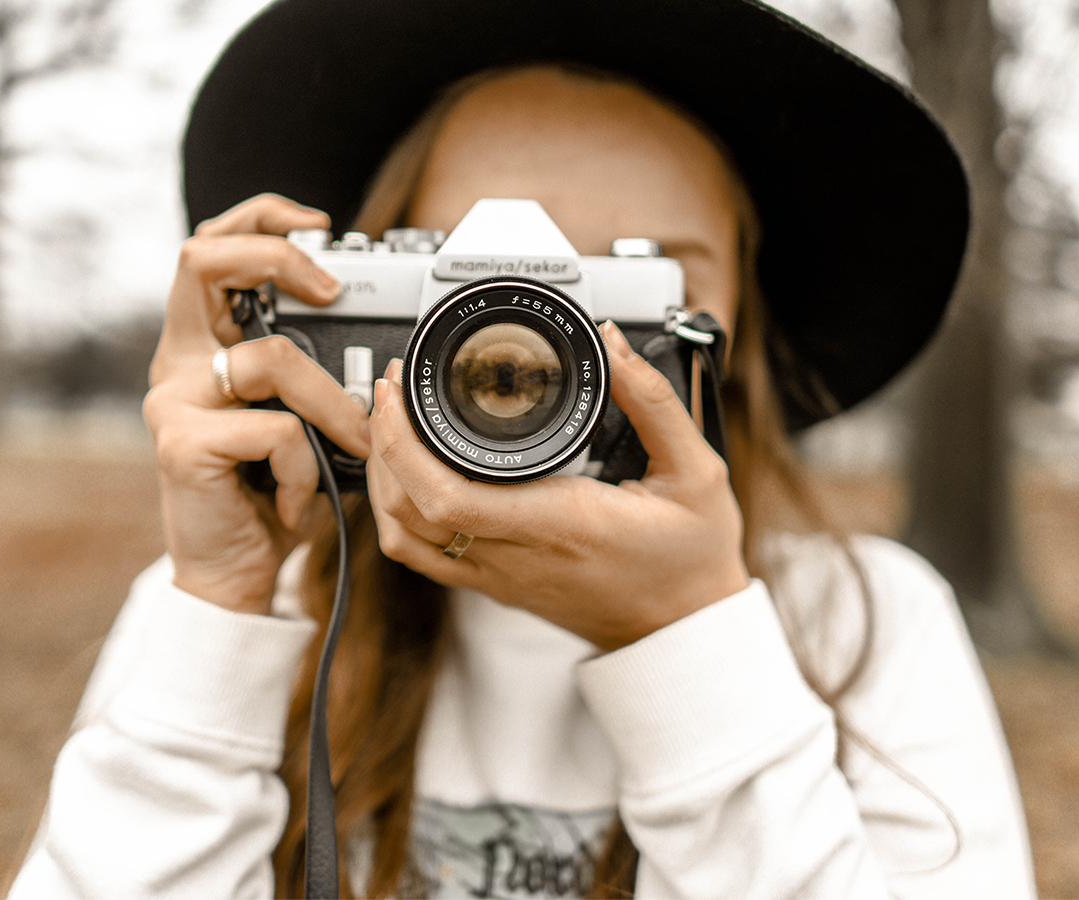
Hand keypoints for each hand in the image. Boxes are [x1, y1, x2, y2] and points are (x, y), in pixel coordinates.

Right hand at [143, 194, 370, 613]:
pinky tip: (300, 502)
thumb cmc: (271, 492)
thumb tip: (378, 347)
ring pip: (270, 359)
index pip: (210, 249)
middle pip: (202, 260)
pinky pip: (277, 430)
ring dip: (333, 406)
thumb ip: (308, 375)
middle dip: (276, 256)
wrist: (234, 572)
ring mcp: (173, 401)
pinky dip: (309, 468)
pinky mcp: (181, 445)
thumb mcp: (296, 421)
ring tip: (350, 448)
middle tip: (332, 289)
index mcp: (201, 346)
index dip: (260, 219)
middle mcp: (177, 362)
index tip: (319, 227)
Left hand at [367, 321, 750, 650]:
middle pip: (407, 510)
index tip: (401, 387)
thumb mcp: (697, 472)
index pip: (447, 495)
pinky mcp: (494, 586)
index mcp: (560, 523)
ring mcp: (498, 577)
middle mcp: (517, 555)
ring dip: (381, 479)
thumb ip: (655, 402)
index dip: (403, 441)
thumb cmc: (691, 559)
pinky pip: (422, 557)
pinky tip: (408, 475)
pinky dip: (397, 514)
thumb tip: (613, 344)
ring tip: (391, 425)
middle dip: (382, 441)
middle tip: (392, 389)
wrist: (685, 631)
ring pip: (403, 538)